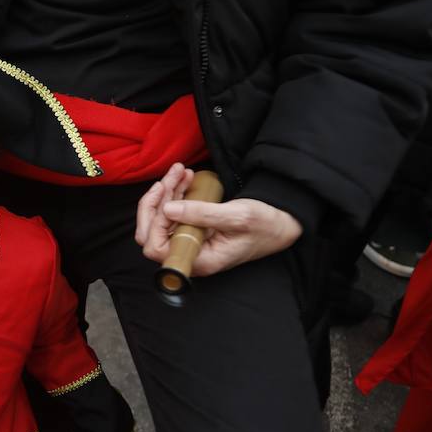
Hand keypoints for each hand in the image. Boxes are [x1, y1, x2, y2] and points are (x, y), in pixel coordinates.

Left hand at [136, 162, 300, 276]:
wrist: (281, 222)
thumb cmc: (265, 225)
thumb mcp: (237, 217)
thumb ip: (202, 214)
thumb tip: (168, 210)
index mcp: (199, 260)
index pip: (155, 247)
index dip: (155, 222)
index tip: (169, 198)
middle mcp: (190, 254)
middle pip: (150, 233)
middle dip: (155, 202)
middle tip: (169, 179)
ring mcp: (189, 241)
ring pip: (160, 218)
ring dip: (166, 192)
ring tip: (180, 171)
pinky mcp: (193, 228)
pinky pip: (173, 212)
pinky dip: (175, 193)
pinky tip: (184, 176)